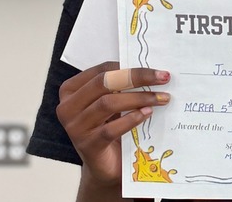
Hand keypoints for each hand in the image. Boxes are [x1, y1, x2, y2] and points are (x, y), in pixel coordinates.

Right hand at [56, 62, 170, 189]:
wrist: (106, 164)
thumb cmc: (110, 125)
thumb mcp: (113, 101)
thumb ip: (122, 84)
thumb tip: (152, 69)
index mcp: (71, 90)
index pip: (102, 70)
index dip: (131, 67)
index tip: (158, 70)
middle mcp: (68, 107)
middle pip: (104, 83)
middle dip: (137, 78)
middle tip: (164, 78)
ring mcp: (75, 128)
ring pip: (107, 104)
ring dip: (139, 98)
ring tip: (162, 98)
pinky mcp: (87, 146)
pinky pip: (110, 129)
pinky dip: (132, 119)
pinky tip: (148, 114)